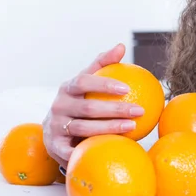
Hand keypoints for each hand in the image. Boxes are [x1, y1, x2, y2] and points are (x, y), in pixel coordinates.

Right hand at [42, 44, 144, 167]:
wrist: (55, 130)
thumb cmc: (79, 100)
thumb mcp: (87, 82)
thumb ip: (103, 65)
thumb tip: (121, 46)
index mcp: (66, 88)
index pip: (83, 82)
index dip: (104, 84)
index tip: (127, 89)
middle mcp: (58, 106)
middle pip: (88, 108)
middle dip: (116, 110)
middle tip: (139, 111)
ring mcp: (55, 127)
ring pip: (85, 129)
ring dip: (111, 129)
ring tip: (133, 127)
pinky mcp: (55, 147)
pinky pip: (77, 150)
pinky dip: (93, 148)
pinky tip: (115, 147)